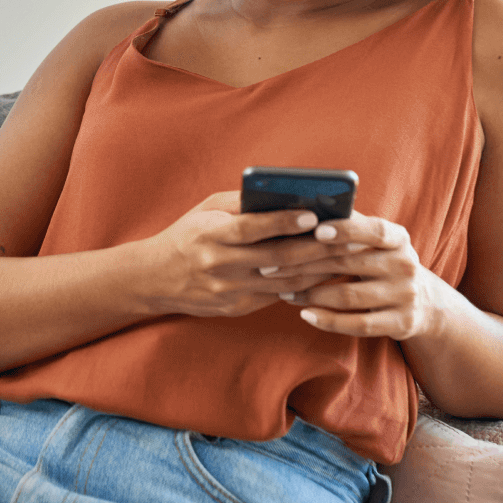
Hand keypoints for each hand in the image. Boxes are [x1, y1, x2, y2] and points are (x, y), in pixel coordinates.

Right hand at [133, 192, 369, 318]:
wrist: (155, 279)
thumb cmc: (187, 234)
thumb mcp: (206, 210)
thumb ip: (241, 203)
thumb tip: (286, 194)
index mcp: (211, 235)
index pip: (251, 228)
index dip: (283, 222)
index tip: (313, 216)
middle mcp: (220, 265)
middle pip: (277, 257)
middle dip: (316, 248)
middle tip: (348, 236)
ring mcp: (229, 290)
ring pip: (284, 281)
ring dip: (319, 269)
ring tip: (346, 256)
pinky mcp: (237, 307)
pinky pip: (278, 296)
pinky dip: (304, 285)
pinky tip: (325, 274)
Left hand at [267, 211, 444, 340]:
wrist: (424, 303)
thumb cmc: (382, 261)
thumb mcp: (375, 242)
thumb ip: (349, 225)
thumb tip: (308, 204)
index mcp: (398, 238)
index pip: (373, 230)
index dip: (345, 230)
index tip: (315, 230)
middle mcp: (405, 264)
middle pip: (349, 263)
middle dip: (305, 264)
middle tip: (271, 265)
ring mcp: (406, 296)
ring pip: (349, 296)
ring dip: (311, 294)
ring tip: (283, 291)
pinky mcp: (401, 323)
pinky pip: (359, 325)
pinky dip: (329, 320)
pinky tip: (306, 315)